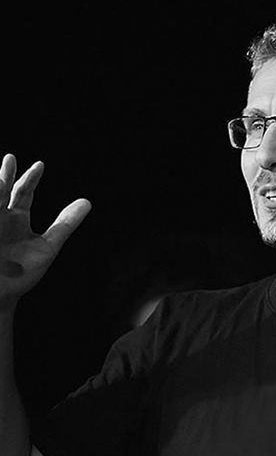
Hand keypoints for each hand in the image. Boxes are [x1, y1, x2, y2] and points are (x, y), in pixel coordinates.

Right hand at [0, 154, 90, 311]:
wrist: (3, 296)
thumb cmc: (23, 272)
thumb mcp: (48, 246)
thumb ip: (66, 224)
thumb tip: (87, 202)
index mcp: (17, 218)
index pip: (24, 192)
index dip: (31, 179)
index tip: (40, 166)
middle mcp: (0, 217)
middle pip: (2, 191)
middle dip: (5, 176)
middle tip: (10, 159)